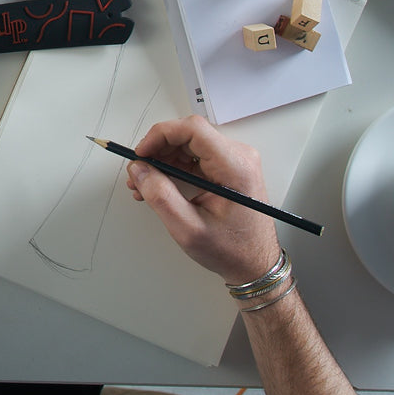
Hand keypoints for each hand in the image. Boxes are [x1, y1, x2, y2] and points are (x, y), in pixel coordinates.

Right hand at [125, 116, 283, 284]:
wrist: (255, 265)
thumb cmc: (232, 250)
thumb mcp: (189, 228)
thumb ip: (160, 196)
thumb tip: (139, 170)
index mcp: (235, 167)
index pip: (193, 130)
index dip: (161, 135)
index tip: (141, 153)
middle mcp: (238, 158)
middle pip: (188, 135)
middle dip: (157, 150)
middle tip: (138, 172)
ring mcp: (234, 162)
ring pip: (188, 145)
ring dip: (162, 159)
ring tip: (144, 183)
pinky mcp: (227, 169)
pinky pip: (194, 157)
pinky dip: (173, 166)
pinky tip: (159, 184)